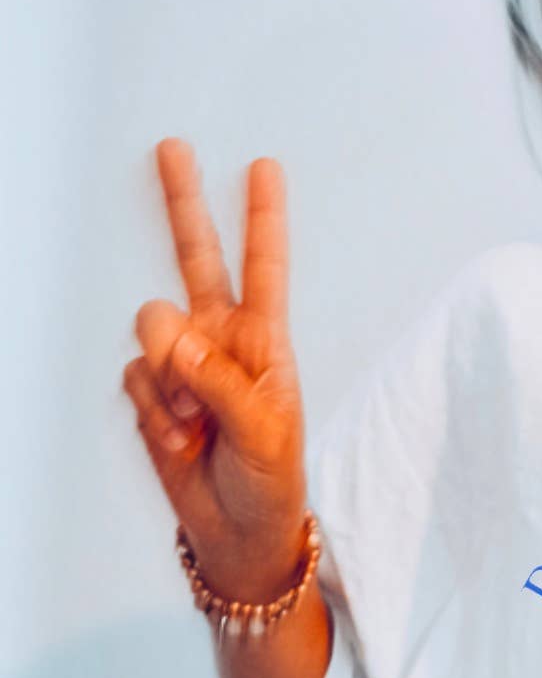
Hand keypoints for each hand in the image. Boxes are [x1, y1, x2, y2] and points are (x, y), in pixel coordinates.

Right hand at [123, 139, 309, 601]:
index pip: (264, 270)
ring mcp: (183, 363)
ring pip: (152, 331)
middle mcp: (222, 340)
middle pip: (196, 260)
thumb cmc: (271, 480)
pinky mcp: (152, 390)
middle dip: (183, 204)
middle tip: (172, 148)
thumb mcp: (263, 431)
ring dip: (171, 381)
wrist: (239, 529)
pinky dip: (154, 411)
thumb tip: (173, 333)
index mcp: (266, 343)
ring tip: (199, 424)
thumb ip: (219, 379)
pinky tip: (180, 437)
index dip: (262, 220)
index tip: (263, 168)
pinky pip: (135, 377)